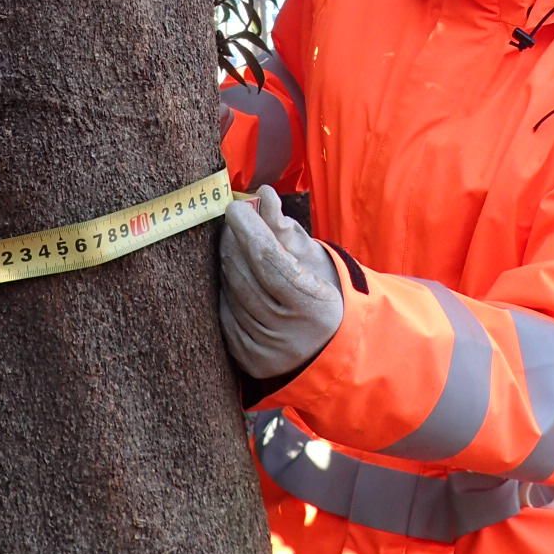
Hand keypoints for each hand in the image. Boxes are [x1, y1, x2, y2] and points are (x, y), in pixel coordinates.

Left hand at [217, 185, 342, 378]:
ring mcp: (267, 351)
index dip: (250, 230)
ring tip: (235, 245)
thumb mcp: (313, 259)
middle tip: (234, 221)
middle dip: (235, 242)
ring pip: (232, 293)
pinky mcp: (248, 359)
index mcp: (317, 307)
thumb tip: (263, 194)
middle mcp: (290, 334)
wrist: (327, 344)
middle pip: (246, 275)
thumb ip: (285, 227)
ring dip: (229, 263)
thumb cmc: (320, 290)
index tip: (236, 207)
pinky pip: (226, 313)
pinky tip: (234, 275)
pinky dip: (226, 290)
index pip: (271, 261)